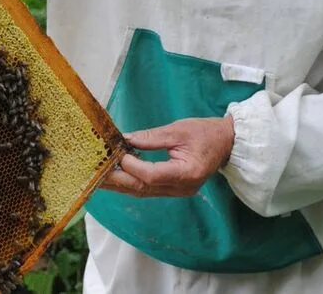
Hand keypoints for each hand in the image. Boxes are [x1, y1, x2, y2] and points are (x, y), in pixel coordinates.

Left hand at [100, 116, 235, 197]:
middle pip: (144, 188)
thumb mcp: (178, 130)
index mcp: (188, 173)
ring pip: (143, 192)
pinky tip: (116, 178)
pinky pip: (148, 190)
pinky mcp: (174, 190)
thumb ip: (151, 137)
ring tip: (99, 178)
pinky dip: (131, 184)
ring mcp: (178, 192)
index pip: (153, 175)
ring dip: (120, 185)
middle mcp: (182, 188)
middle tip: (96, 173)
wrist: (226, 143)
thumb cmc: (205, 133)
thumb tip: (125, 139)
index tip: (117, 153)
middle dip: (118, 181)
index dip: (133, 166)